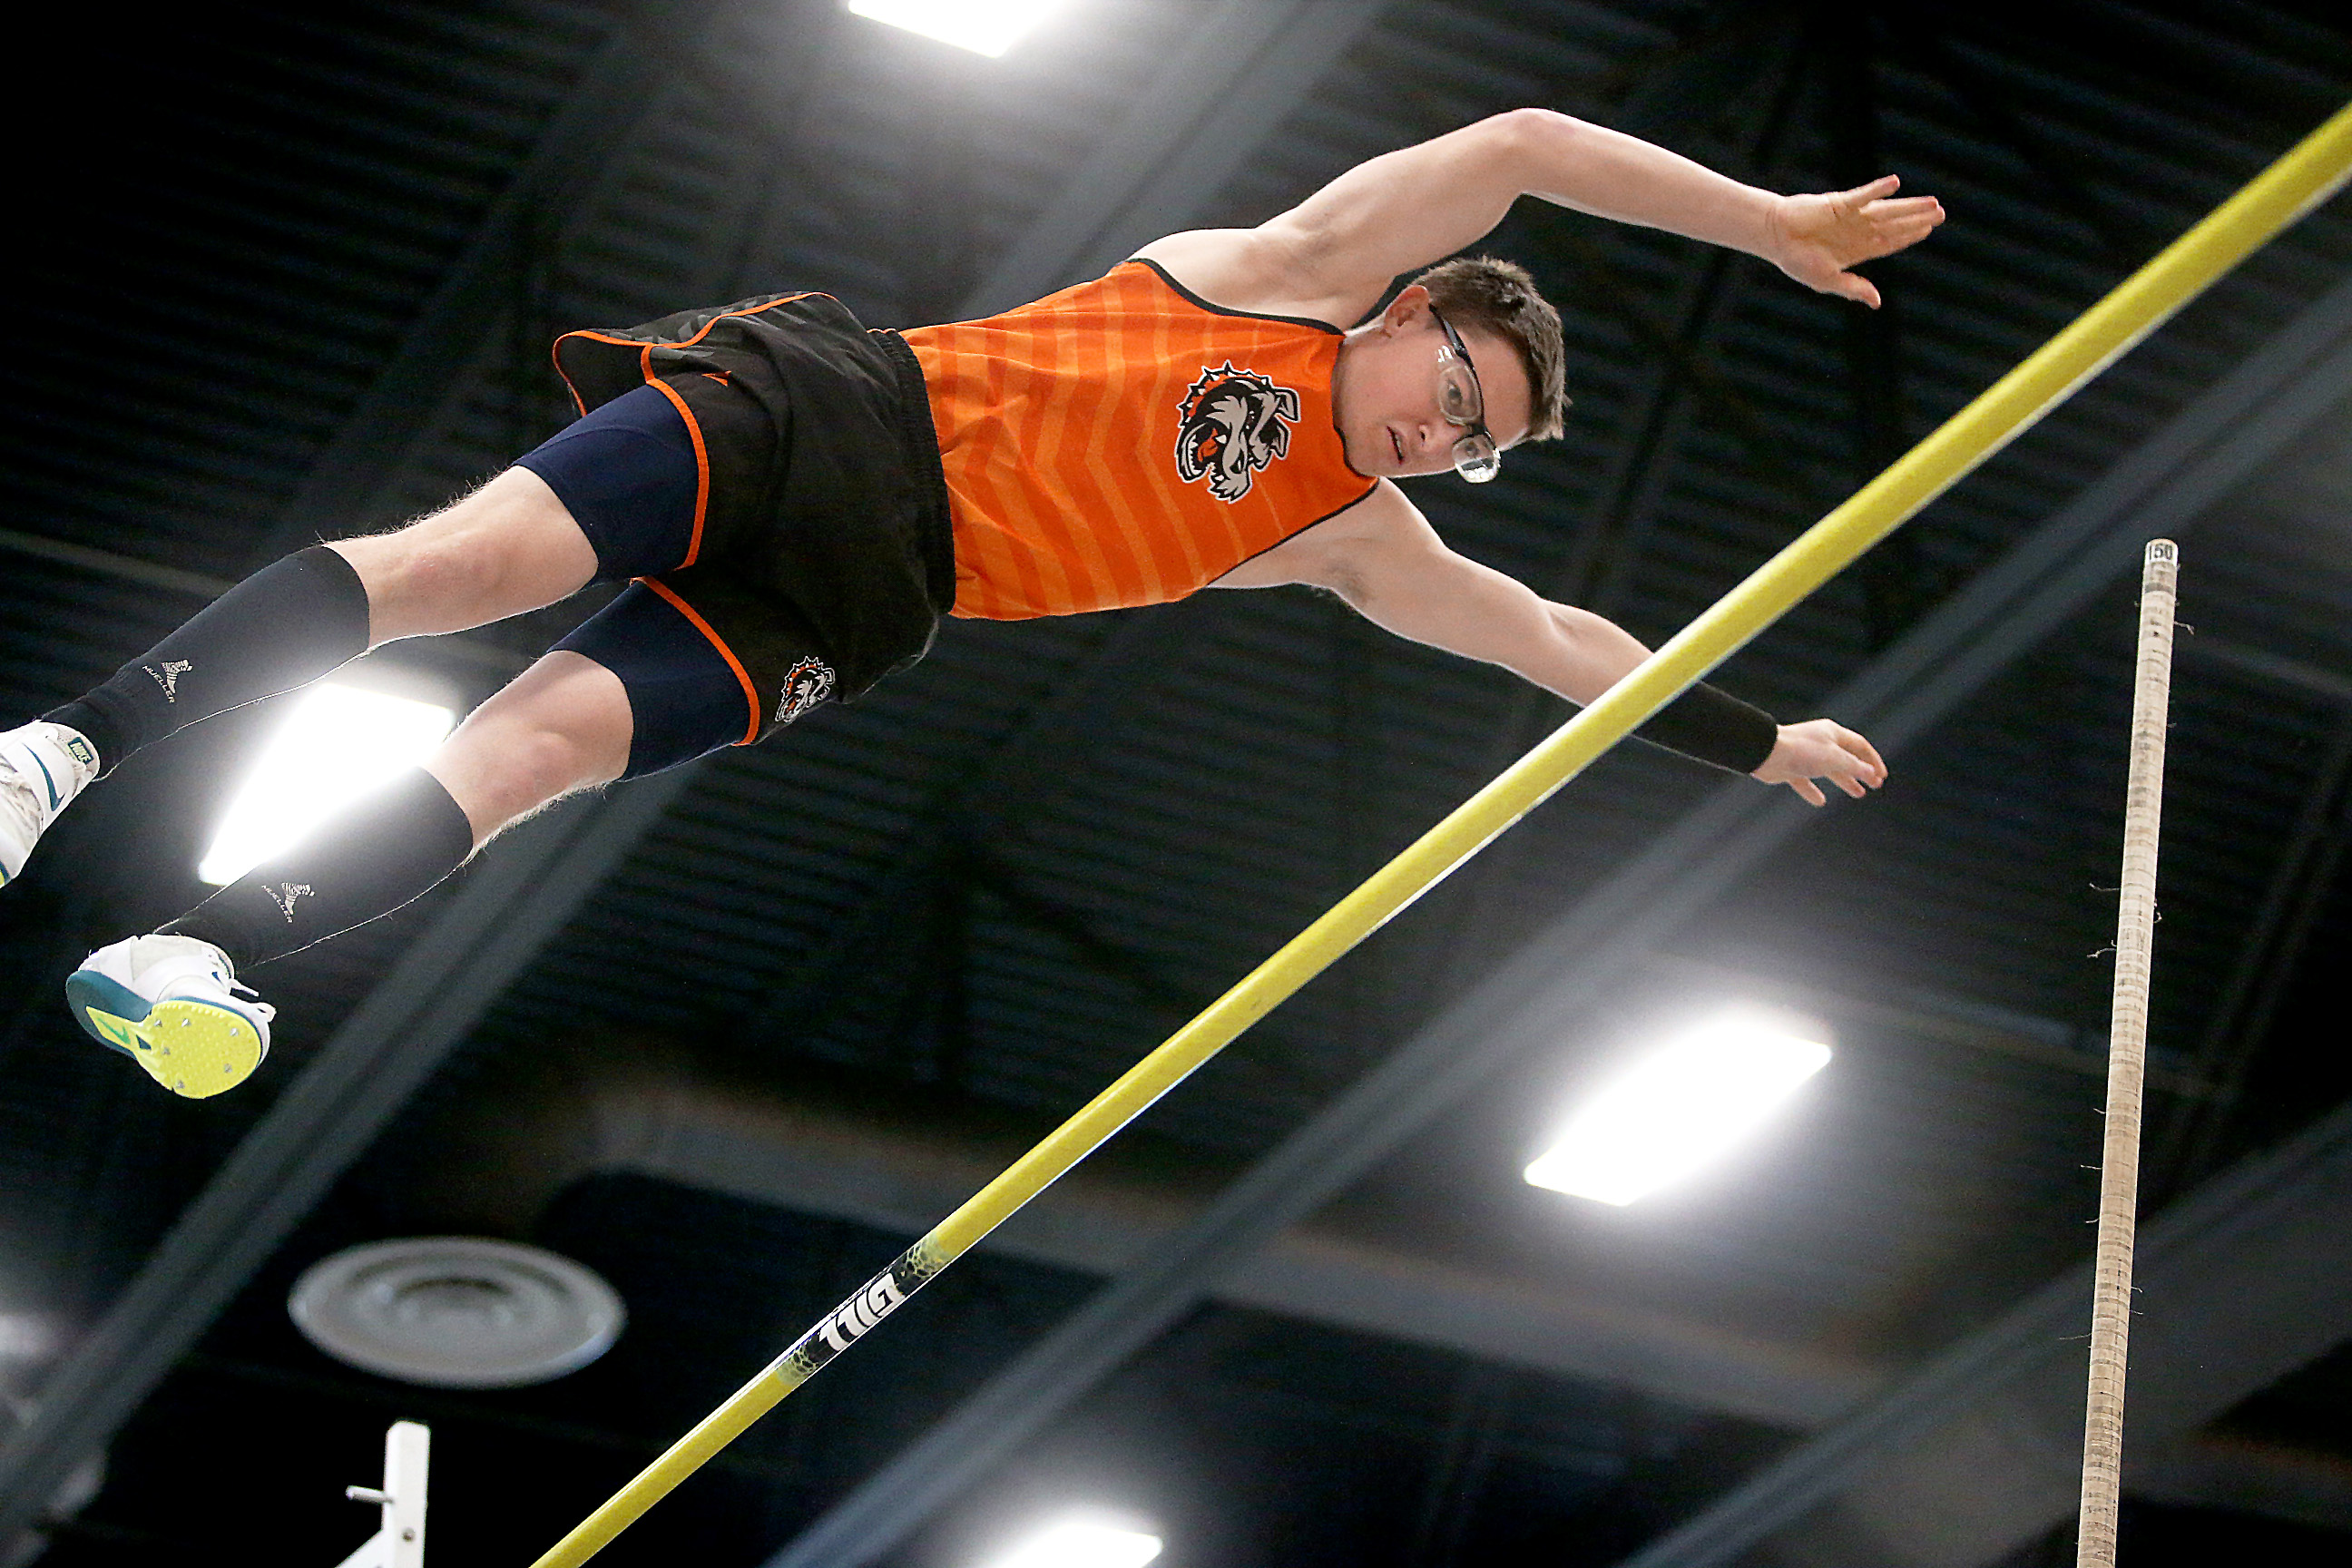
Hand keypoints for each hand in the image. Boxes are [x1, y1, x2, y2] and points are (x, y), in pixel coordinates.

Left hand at [1752, 719, 1886, 805]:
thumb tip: (1871, 773)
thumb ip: (1854, 766)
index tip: (1882, 776)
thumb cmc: (1801, 751)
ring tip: (1858, 794)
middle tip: (1874, 786)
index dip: (1873, 760)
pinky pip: (1804, 781)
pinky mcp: (1789, 768)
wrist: (1765, 753)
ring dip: (1844, 781)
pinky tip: (1820, 802)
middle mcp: (1819, 742)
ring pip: (1829, 770)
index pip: (1859, 745)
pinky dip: (1813, 791)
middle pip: (1846, 758)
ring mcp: (1803, 755)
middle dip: (1861, 772)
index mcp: (1832, 734)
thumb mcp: (1834, 759)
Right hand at [1763, 176, 1944, 307]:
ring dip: (1909, 206)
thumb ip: (1853, 289)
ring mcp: (1851, 216)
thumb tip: (1877, 303)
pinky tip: (1895, 184)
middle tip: (1941, 213)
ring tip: (1932, 202)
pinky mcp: (1839, 203)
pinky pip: (1863, 196)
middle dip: (1918, 219)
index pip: (1890, 242)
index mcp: (1857, 249)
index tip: (1928, 229)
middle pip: (1896, 224)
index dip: (1910, 236)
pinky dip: (1878, 190)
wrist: (1774, 237)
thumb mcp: (1827, 280)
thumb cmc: (1796, 260)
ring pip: (1887, 210)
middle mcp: (1858, 230)